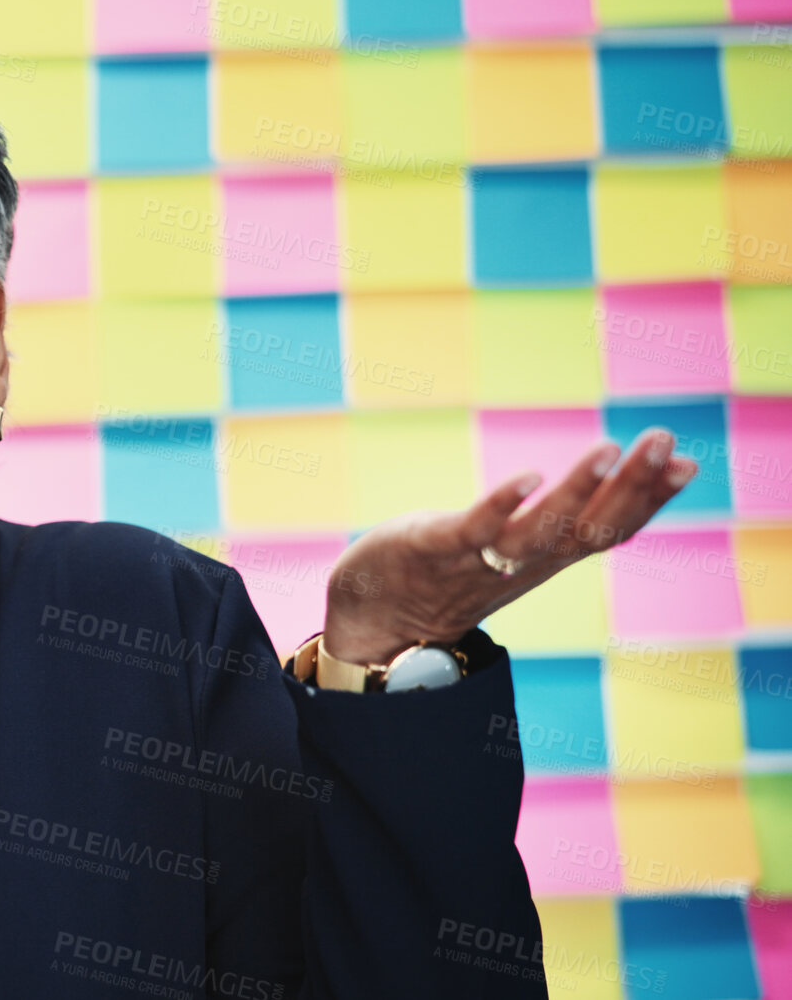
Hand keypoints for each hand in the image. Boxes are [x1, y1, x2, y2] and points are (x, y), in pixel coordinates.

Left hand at [322, 427, 696, 663]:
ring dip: (577, 492)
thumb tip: (595, 490)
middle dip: (632, 486)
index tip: (688, 465)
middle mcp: (521, 563)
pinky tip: (530, 476)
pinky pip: (474, 528)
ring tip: (610, 450)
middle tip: (666, 441)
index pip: (607, 531)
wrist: (373, 620)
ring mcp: (479, 558)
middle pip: (587, 528)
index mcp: (541, 560)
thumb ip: (549, 524)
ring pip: (540, 530)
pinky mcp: (434, 548)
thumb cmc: (442, 574)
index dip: (649, 501)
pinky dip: (502, 504)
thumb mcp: (506, 546)